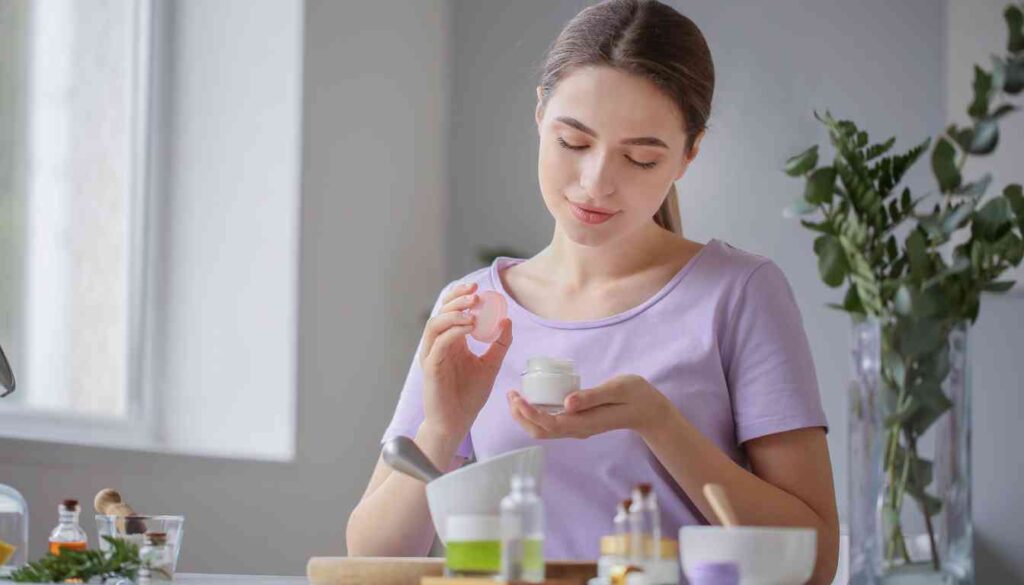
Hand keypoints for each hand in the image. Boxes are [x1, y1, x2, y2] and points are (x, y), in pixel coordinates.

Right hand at [421, 282, 512, 438]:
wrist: (457, 422)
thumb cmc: (469, 395)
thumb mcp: (491, 365)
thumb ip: (499, 344)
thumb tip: (507, 320)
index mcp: (451, 341)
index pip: (451, 311)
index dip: (461, 296)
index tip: (479, 288)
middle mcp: (438, 345)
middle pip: (441, 312)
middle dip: (457, 299)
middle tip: (475, 294)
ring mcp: (432, 356)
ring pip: (435, 325)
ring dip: (453, 314)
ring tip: (472, 311)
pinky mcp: (430, 368)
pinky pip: (438, 344)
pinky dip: (452, 332)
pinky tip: (468, 328)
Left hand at [506, 374, 672, 439]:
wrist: (649, 410)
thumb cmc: (635, 396)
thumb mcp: (617, 390)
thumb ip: (592, 396)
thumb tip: (567, 402)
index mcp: (584, 423)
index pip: (549, 424)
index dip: (529, 413)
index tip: (517, 398)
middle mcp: (577, 430)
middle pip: (540, 431)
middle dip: (520, 416)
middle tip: (510, 394)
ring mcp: (577, 428)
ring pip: (544, 430)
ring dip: (525, 416)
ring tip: (514, 396)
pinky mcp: (578, 423)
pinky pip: (551, 423)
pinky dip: (535, 414)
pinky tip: (532, 399)